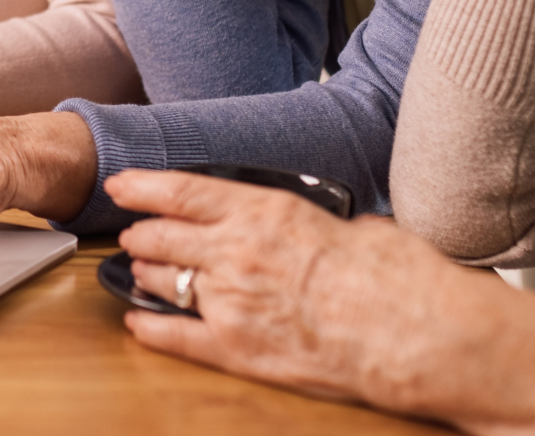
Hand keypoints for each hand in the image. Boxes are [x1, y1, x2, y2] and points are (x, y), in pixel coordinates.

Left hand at [107, 171, 534, 433]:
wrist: (414, 333)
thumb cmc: (395, 277)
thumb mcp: (348, 222)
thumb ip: (306, 221)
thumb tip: (304, 226)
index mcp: (266, 211)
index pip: (184, 191)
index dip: (143, 186)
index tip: (120, 184)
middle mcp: (237, 252)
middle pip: (161, 236)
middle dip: (141, 234)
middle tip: (133, 231)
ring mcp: (231, 302)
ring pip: (159, 283)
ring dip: (146, 275)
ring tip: (141, 271)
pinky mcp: (237, 350)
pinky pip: (174, 337)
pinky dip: (150, 330)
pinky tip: (139, 325)